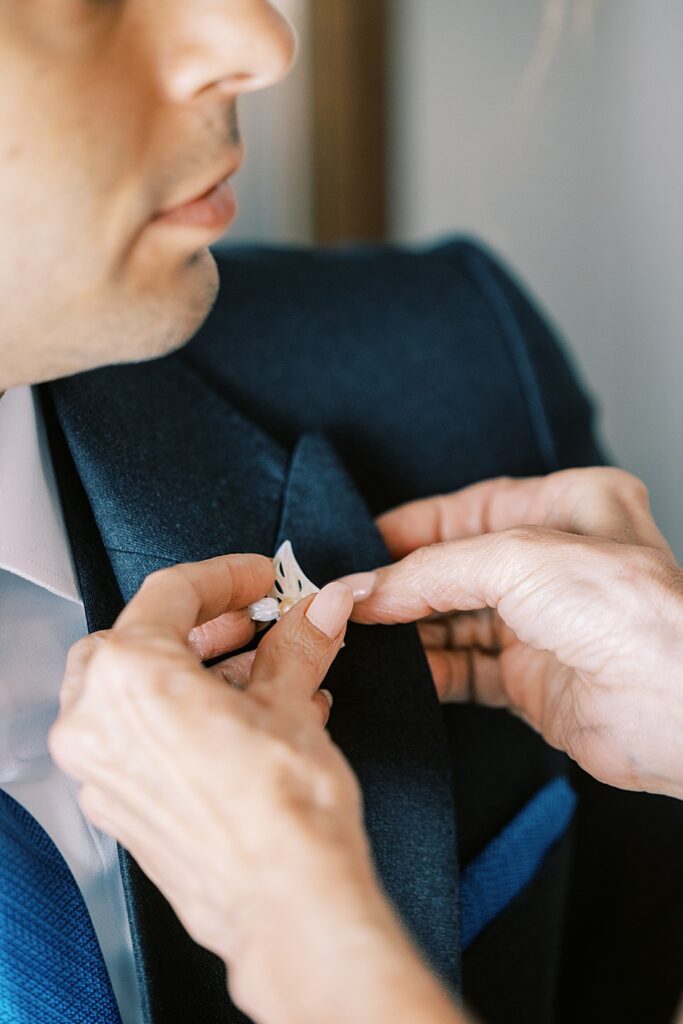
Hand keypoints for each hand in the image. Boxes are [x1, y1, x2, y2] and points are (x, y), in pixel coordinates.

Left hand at [49, 555, 381, 1016]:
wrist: (288, 907)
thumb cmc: (283, 813)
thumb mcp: (291, 704)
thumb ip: (296, 644)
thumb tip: (316, 611)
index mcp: (129, 678)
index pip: (170, 594)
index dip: (226, 576)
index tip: (260, 578)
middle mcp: (97, 724)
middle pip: (139, 640)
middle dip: (201, 624)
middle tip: (252, 617)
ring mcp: (103, 772)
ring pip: (139, 692)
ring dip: (199, 670)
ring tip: (263, 667)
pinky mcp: (123, 809)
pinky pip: (144, 739)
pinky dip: (188, 716)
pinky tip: (250, 717)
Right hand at [345, 469, 682, 798]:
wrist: (673, 708)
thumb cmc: (625, 613)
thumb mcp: (516, 559)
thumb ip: (430, 570)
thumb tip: (366, 588)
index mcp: (569, 506)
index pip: (469, 510)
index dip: (410, 527)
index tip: (357, 546)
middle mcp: (556, 563)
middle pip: (457, 567)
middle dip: (402, 583)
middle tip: (349, 594)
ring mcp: (542, 623)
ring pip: (454, 619)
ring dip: (408, 628)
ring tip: (357, 631)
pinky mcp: (531, 680)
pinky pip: (463, 669)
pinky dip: (427, 670)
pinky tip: (394, 669)